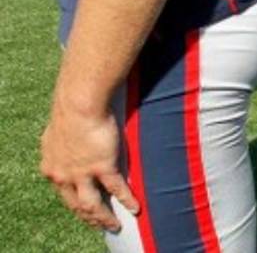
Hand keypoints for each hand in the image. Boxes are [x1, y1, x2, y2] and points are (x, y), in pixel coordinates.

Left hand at [40, 98, 139, 231]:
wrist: (79, 102)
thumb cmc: (71, 111)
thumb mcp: (58, 134)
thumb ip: (61, 148)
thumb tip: (65, 147)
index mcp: (52, 168)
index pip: (64, 194)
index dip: (75, 206)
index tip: (85, 212)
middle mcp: (64, 175)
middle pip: (76, 205)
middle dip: (89, 218)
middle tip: (100, 224)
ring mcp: (82, 173)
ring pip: (92, 204)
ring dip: (104, 217)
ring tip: (115, 224)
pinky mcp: (103, 166)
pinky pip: (116, 189)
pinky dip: (126, 200)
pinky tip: (135, 208)